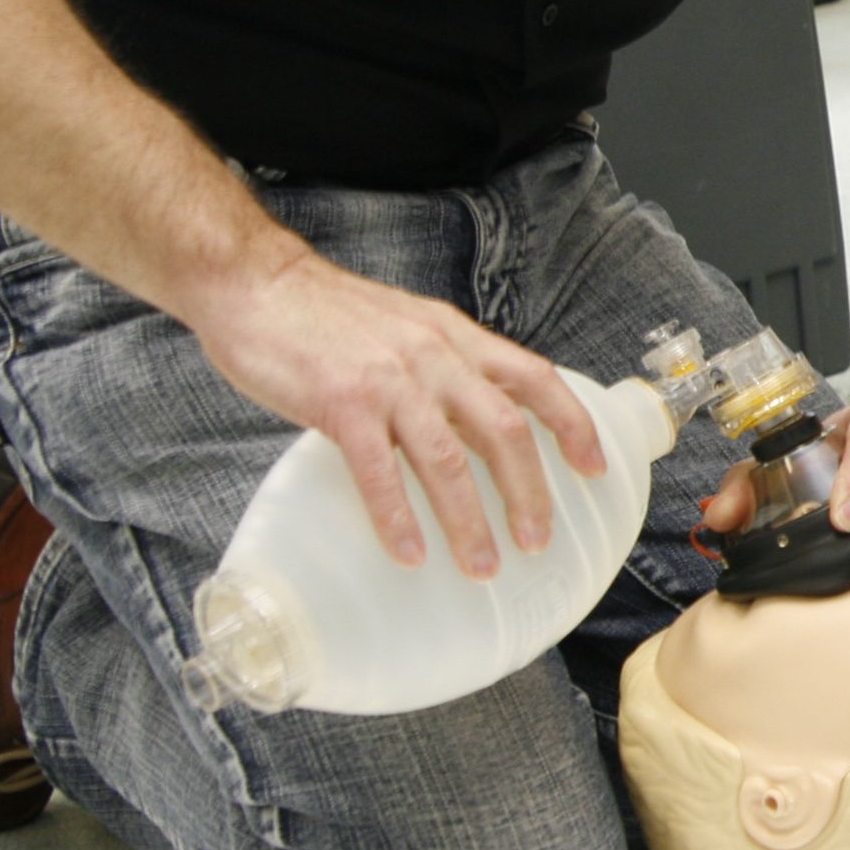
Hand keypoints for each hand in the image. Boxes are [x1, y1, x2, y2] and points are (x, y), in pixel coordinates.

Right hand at [188, 244, 607, 575]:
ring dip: (470, 521)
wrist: (255, 284)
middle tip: (537, 540)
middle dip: (529, 493)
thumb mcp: (405, 329)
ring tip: (481, 565)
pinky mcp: (341, 403)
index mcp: (455, 337)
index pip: (535, 378)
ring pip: (447, 460)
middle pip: (504, 431)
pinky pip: (379, 471)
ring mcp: (389, 380)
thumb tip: (475, 432)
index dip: (571, 425)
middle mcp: (434, 356)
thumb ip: (443, 374)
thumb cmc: (325, 313)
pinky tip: (409, 552)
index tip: (594, 467)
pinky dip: (398, 518)